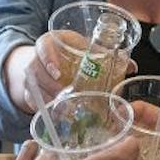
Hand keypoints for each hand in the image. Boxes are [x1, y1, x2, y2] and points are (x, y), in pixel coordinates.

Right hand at [5, 33, 135, 112]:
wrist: (47, 59)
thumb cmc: (68, 51)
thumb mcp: (83, 47)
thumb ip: (104, 54)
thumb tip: (132, 66)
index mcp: (48, 42)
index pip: (42, 47)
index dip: (48, 59)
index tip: (59, 72)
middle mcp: (35, 58)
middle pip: (36, 72)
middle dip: (50, 86)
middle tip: (67, 95)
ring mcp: (29, 77)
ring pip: (33, 90)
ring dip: (48, 100)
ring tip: (65, 109)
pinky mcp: (28, 92)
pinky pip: (32, 103)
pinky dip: (45, 110)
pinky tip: (57, 116)